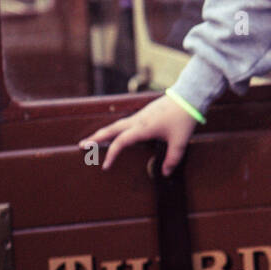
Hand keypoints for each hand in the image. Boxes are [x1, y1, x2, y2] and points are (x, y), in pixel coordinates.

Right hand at [78, 94, 199, 174]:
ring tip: (93, 139)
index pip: (120, 142)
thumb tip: (165, 173)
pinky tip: (115, 133)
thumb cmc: (183, 118)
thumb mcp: (180, 142)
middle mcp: (137, 120)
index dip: (111, 154)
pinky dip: (115, 128)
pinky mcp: (145, 113)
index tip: (105, 167)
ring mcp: (140, 115)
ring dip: (104, 132)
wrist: (188, 96)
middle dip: (96, 138)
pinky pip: (124, 122)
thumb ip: (172, 159)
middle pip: (112, 130)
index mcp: (143, 128)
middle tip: (82, 145)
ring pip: (117, 124)